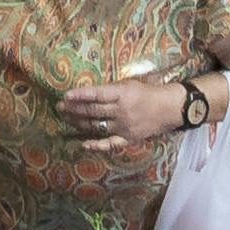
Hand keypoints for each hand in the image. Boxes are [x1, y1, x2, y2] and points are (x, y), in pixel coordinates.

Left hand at [60, 79, 194, 148]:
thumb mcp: (130, 84)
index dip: (80, 95)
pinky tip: (84, 143)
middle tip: (60, 107)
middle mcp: (121, 111)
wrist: (169, 109)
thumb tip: (89, 93)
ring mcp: (124, 127)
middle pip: (93, 111)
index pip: (97, 95)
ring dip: (80, 123)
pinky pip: (109, 144)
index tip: (65, 96)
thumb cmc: (148, 92)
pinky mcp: (128, 139)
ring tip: (66, 119)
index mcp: (122, 94)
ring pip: (97, 126)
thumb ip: (111, 90)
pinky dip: (96, 145)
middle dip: (74, 109)